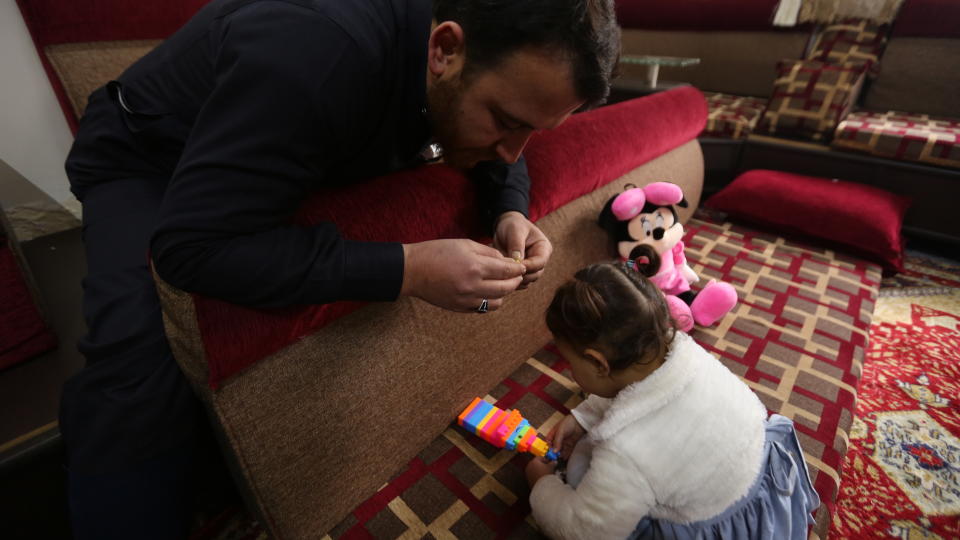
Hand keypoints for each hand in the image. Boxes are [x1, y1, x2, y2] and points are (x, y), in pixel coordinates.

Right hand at [400, 238, 525, 311]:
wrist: (413, 271)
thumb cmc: (437, 252)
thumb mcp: (465, 244)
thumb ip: (488, 253)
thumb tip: (506, 262)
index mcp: (475, 267)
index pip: (507, 271)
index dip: (518, 269)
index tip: (521, 266)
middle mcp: (473, 286)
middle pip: (506, 289)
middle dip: (515, 282)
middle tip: (516, 276)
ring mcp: (466, 300)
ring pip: (497, 302)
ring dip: (503, 294)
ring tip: (500, 284)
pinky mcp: (460, 308)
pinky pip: (483, 308)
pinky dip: (489, 301)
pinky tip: (487, 292)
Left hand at [493, 211, 552, 288]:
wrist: (505, 227)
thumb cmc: (512, 225)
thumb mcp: (515, 230)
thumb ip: (517, 245)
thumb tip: (518, 261)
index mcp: (543, 248)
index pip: (540, 262)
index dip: (528, 266)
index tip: (514, 265)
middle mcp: (540, 260)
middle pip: (535, 274)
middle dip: (521, 275)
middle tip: (505, 273)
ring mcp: (531, 268)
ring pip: (527, 281)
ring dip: (515, 280)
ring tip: (502, 275)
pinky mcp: (522, 272)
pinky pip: (519, 282)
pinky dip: (511, 282)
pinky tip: (500, 278)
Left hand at [525, 456, 556, 487]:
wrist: (541, 486)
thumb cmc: (546, 474)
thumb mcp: (551, 467)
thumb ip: (552, 463)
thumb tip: (554, 462)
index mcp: (534, 461)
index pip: (540, 457)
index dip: (545, 459)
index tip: (550, 462)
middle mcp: (529, 466)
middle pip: (536, 463)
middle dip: (542, 465)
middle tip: (548, 467)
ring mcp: (528, 473)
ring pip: (534, 469)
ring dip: (539, 470)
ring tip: (545, 473)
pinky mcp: (528, 479)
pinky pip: (533, 475)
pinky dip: (537, 475)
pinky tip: (542, 478)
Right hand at [546, 414, 585, 460]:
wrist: (580, 422)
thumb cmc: (568, 423)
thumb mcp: (560, 431)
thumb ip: (557, 441)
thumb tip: (554, 451)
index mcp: (553, 433)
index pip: (548, 442)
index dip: (548, 447)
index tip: (549, 453)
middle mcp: (558, 438)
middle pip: (554, 447)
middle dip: (554, 452)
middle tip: (554, 458)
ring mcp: (565, 442)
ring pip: (561, 450)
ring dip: (560, 454)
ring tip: (559, 459)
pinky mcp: (571, 444)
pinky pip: (568, 451)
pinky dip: (566, 455)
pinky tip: (564, 459)